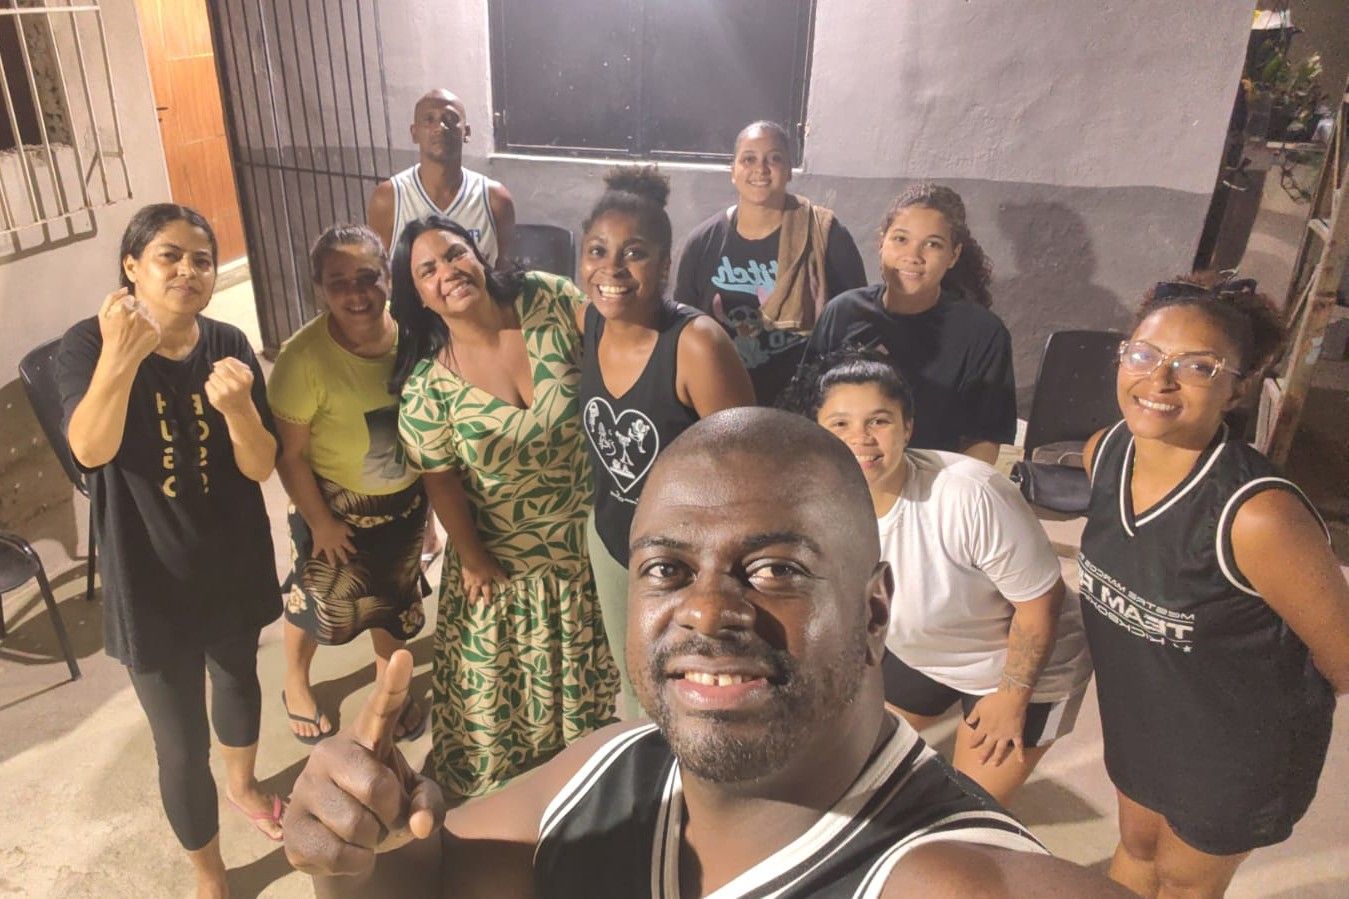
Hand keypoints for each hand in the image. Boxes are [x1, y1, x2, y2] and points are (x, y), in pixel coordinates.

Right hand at [97, 288, 159, 363]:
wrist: (121, 356)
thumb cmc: (110, 335)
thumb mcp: (103, 314)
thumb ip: (112, 298)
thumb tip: (125, 289)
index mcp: (124, 308)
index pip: (130, 299)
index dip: (125, 307)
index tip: (122, 316)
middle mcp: (138, 314)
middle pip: (141, 305)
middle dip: (135, 311)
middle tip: (128, 323)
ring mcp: (149, 323)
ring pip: (149, 313)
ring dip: (143, 318)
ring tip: (134, 330)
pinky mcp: (157, 332)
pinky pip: (155, 323)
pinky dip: (149, 327)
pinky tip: (140, 334)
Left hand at [204, 357, 255, 417]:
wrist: (240, 409)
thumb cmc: (241, 388)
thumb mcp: (245, 374)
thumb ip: (234, 363)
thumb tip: (216, 363)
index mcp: (246, 376)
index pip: (229, 361)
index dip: (225, 364)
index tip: (228, 370)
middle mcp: (236, 384)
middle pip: (219, 368)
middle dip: (219, 371)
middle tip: (223, 378)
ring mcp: (226, 392)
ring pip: (212, 376)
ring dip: (215, 379)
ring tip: (222, 387)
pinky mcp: (216, 398)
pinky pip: (208, 384)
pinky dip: (211, 387)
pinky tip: (218, 392)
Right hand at [283, 649, 443, 876]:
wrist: (344, 847)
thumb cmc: (383, 808)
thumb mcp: (418, 802)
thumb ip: (430, 804)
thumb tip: (418, 823)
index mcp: (366, 738)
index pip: (383, 707)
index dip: (394, 683)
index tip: (405, 655)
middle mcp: (330, 752)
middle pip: (377, 786)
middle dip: (391, 812)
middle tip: (385, 817)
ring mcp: (305, 787)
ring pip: (357, 825)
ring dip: (372, 840)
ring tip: (363, 833)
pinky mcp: (290, 826)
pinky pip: (338, 852)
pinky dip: (356, 862)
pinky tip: (347, 852)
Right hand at [312, 514, 356, 565]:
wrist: (323, 524)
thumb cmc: (335, 523)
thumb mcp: (345, 526)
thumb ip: (349, 531)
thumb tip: (353, 535)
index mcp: (342, 540)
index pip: (349, 546)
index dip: (352, 549)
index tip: (355, 552)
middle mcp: (335, 545)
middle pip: (341, 553)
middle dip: (344, 558)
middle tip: (346, 563)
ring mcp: (327, 546)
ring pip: (330, 555)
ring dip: (332, 561)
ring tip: (333, 566)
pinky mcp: (319, 545)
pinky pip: (317, 550)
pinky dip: (315, 553)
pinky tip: (313, 557)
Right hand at [461, 552, 507, 603]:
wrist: (472, 556)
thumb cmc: (486, 562)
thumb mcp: (496, 568)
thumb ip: (501, 574)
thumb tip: (508, 580)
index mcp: (485, 582)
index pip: (487, 593)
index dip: (487, 599)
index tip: (487, 605)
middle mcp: (476, 582)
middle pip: (474, 593)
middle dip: (473, 599)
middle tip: (472, 604)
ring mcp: (468, 578)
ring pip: (466, 588)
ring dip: (466, 592)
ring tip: (465, 595)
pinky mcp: (463, 572)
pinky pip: (462, 580)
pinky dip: (461, 582)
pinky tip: (461, 582)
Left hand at [964, 687, 1029, 766]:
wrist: (1010, 699)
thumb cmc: (994, 701)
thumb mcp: (979, 706)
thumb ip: (973, 715)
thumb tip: (967, 722)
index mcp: (984, 727)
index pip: (976, 737)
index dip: (973, 742)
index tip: (970, 747)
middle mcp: (994, 734)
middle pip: (987, 746)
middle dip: (983, 755)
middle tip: (980, 762)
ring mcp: (1006, 736)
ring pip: (1000, 749)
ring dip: (997, 757)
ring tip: (994, 764)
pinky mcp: (1016, 734)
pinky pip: (1018, 746)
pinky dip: (1020, 754)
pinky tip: (1021, 761)